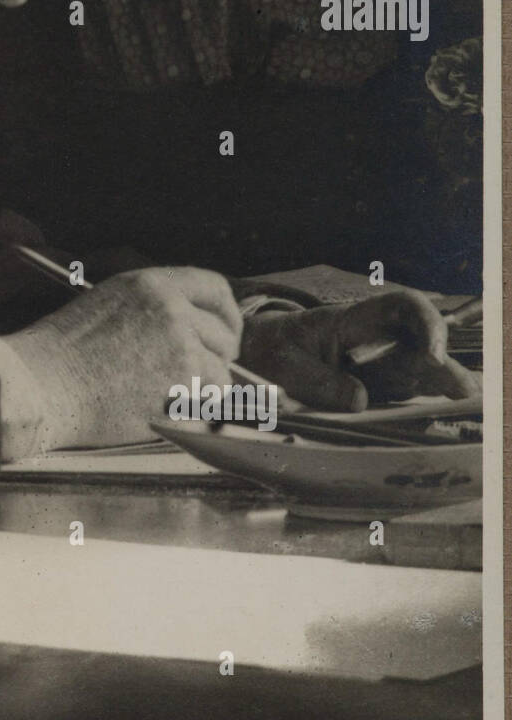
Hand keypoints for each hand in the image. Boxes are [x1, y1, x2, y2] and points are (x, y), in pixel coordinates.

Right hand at [7, 266, 242, 450]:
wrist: (42, 384)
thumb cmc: (60, 351)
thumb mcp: (106, 303)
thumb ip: (151, 306)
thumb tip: (185, 326)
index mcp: (154, 286)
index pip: (215, 288)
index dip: (227, 313)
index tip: (226, 330)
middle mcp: (174, 314)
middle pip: (224, 336)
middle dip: (218, 357)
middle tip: (199, 374)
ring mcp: (182, 354)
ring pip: (220, 376)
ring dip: (203, 390)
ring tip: (166, 397)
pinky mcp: (181, 393)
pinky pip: (205, 409)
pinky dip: (191, 417)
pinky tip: (159, 414)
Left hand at [239, 289, 479, 411]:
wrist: (256, 354)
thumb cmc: (270, 349)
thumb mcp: (282, 364)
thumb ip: (317, 381)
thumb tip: (360, 401)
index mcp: (349, 321)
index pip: (400, 307)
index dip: (424, 322)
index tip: (430, 353)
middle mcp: (371, 339)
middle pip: (417, 342)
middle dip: (442, 363)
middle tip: (462, 390)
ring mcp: (375, 362)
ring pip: (416, 367)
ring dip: (439, 382)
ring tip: (462, 401)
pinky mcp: (374, 385)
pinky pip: (403, 389)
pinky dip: (422, 399)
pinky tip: (440, 412)